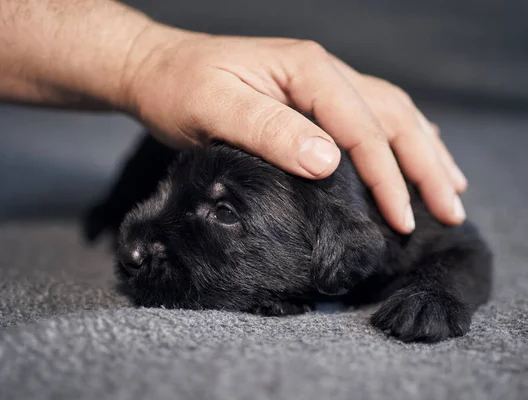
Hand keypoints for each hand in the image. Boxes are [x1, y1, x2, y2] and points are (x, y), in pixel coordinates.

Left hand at [118, 22, 467, 233]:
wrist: (158, 71)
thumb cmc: (179, 87)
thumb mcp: (217, 107)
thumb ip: (270, 130)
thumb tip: (327, 161)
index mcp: (307, 70)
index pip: (361, 126)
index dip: (386, 175)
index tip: (402, 218)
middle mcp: (323, 72)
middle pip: (392, 116)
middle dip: (425, 166)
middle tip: (452, 210)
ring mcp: (321, 84)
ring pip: (391, 114)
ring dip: (424, 152)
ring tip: (450, 188)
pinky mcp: (312, 101)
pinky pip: (371, 116)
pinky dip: (400, 140)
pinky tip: (416, 155)